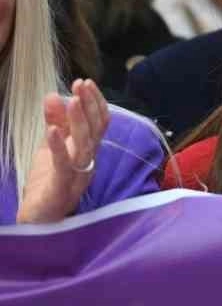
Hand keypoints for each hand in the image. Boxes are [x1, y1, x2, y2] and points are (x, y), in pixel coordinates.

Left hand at [16, 80, 110, 223]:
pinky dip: (58, 147)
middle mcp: (89, 162)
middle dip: (90, 105)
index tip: (85, 82)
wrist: (37, 223)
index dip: (95, 102)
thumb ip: (54, 123)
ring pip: (85, 145)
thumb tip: (53, 95)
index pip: (100, 123)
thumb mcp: (50, 148)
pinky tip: (51, 130)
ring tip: (72, 100)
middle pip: (96, 130)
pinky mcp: (61, 187)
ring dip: (79, 121)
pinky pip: (63, 165)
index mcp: (88, 151)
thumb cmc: (47, 185)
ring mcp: (78, 175)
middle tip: (82, 84)